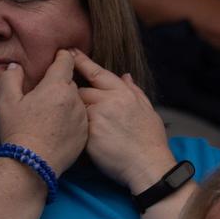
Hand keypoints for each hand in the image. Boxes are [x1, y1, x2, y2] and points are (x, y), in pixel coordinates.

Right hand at [0, 50, 87, 175]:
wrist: (33, 161)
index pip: (66, 62)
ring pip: (77, 102)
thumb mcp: (7, 100)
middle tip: (47, 90)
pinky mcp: (86, 133)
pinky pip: (81, 119)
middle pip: (71, 83)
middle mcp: (75, 100)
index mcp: (57, 87)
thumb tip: (15, 67)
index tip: (61, 55)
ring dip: (67, 102)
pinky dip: (72, 118)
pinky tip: (58, 126)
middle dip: (61, 83)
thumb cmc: (18, 129)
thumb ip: (11, 78)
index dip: (63, 56)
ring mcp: (83, 117)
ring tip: (51, 111)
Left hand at [75, 52, 175, 192]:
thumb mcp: (148, 112)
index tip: (68, 52)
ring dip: (75, 113)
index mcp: (124, 94)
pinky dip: (75, 129)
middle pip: (80, 90)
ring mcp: (97, 117)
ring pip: (75, 107)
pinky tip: (80, 136)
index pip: (96, 72)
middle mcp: (109, 101)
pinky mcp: (87, 134)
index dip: (80, 61)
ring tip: (79, 123)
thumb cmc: (150, 141)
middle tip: (78, 106)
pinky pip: (75, 125)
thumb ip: (135, 92)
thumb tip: (126, 76)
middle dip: (77, 96)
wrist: (148, 166)